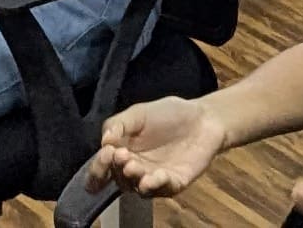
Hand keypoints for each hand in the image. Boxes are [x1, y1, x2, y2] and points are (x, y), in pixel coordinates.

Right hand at [88, 97, 228, 199]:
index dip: (99, 166)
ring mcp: (154, 178)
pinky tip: (153, 177)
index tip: (106, 153)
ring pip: (137, 188)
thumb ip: (118, 124)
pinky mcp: (174, 183)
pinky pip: (162, 190)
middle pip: (117, 179)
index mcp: (122, 152)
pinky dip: (156, 185)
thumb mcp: (139, 113)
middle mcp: (135, 169)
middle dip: (116, 170)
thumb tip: (105, 141)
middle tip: (120, 156)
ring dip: (133, 179)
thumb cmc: (169, 115)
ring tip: (134, 167)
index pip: (102, 168)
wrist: (203, 118)